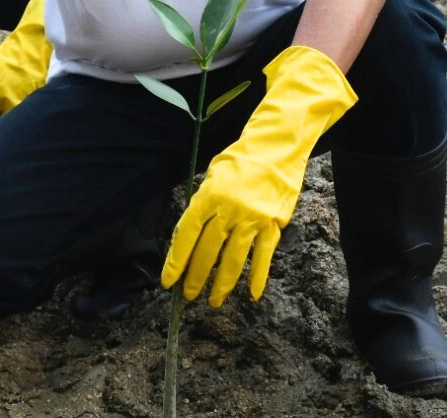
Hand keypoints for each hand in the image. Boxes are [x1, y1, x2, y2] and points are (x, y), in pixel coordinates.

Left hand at [161, 45, 355, 305]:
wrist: (277, 146)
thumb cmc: (242, 158)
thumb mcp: (213, 175)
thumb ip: (202, 202)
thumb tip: (191, 232)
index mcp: (209, 196)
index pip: (187, 235)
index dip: (176, 261)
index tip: (169, 281)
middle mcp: (228, 210)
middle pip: (208, 251)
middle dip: (196, 277)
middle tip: (189, 294)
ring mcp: (252, 218)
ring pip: (233, 259)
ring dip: (221, 284)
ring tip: (213, 301)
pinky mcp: (273, 223)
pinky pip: (263, 256)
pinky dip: (257, 277)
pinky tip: (251, 294)